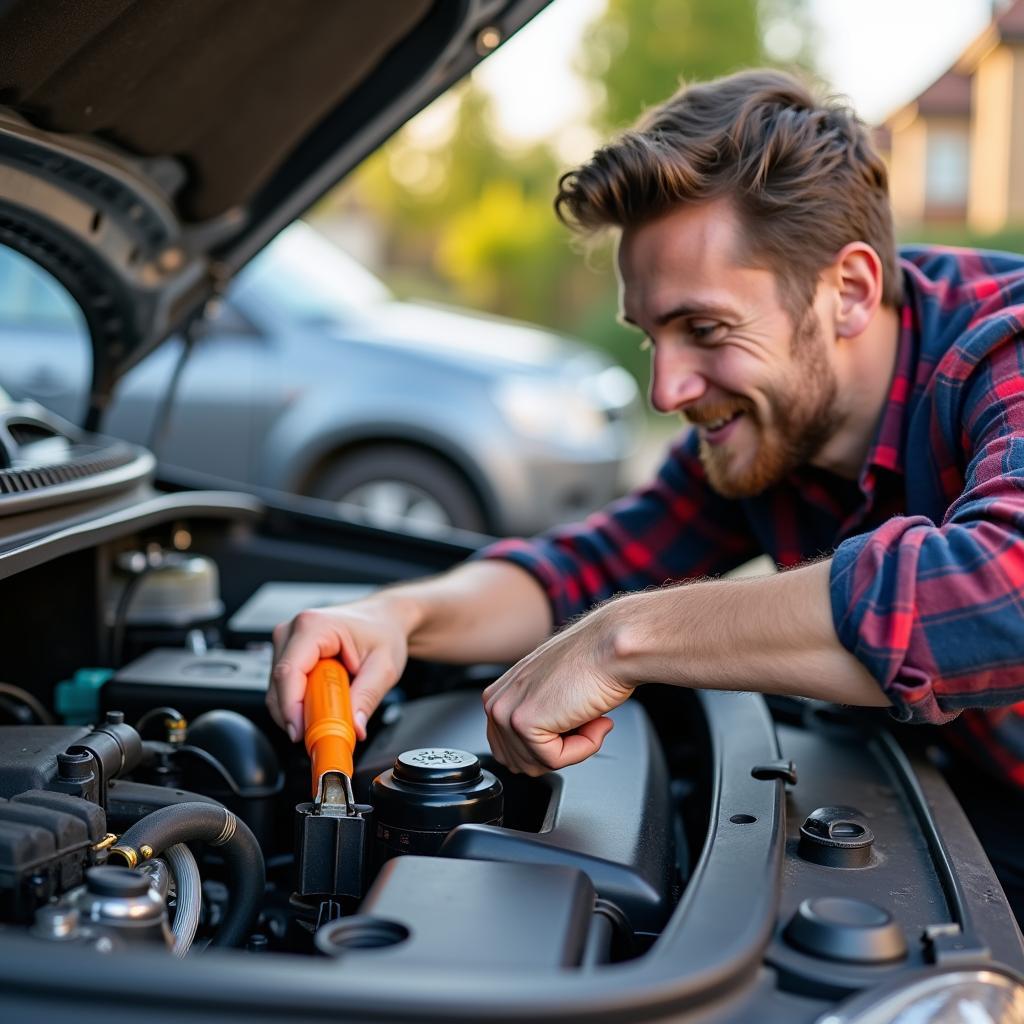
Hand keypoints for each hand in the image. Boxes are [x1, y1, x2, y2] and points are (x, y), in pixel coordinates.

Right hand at [267, 597, 411, 742]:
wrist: (382, 620)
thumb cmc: (382, 632)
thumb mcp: (385, 666)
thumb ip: (368, 697)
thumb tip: (354, 728)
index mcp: (314, 626)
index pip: (289, 672)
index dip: (291, 707)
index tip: (302, 733)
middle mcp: (293, 631)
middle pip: (280, 686)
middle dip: (298, 716)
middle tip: (326, 734)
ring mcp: (286, 643)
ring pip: (279, 692)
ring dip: (301, 711)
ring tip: (334, 711)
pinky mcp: (287, 655)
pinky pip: (284, 690)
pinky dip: (301, 705)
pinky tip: (324, 702)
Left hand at [482, 604, 635, 775]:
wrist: (612, 648)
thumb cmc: (593, 664)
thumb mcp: (553, 695)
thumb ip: (539, 720)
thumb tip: (542, 753)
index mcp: (500, 696)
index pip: (512, 752)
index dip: (550, 747)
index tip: (573, 724)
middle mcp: (496, 703)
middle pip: (522, 763)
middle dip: (559, 751)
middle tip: (584, 723)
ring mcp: (505, 713)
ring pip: (539, 764)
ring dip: (574, 748)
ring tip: (591, 718)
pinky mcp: (523, 723)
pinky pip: (554, 760)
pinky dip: (582, 748)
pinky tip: (593, 721)